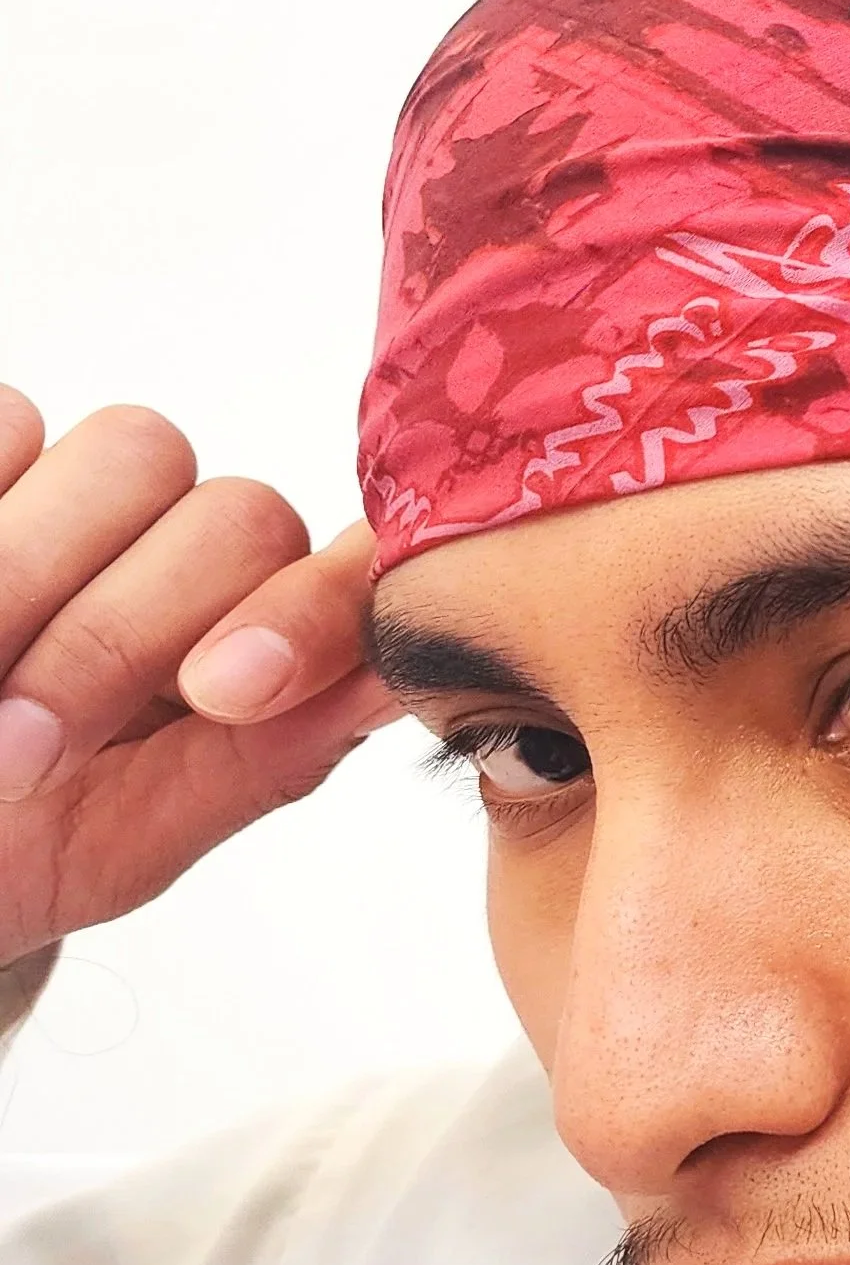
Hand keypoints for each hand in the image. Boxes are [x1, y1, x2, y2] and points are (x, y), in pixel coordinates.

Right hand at [0, 385, 398, 970]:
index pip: (338, 586)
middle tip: (22, 751)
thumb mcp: (130, 835)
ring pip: (133, 452)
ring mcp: (96, 485)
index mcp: (265, 637)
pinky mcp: (0, 443)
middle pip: (236, 517)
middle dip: (119, 634)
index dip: (298, 619)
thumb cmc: (15, 843)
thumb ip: (266, 756)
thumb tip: (395, 682)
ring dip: (32, 570)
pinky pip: (12, 421)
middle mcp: (198, 546)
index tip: (220, 693)